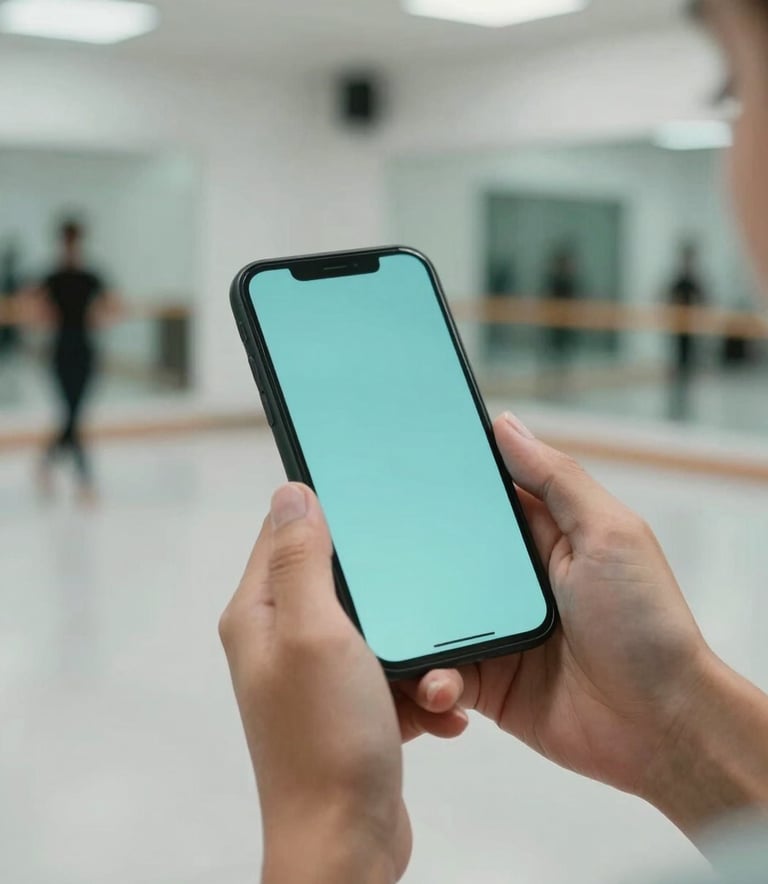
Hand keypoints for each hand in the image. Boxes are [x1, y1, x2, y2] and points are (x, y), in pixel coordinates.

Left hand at [219, 484, 466, 883]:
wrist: (347, 842)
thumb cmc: (326, 741)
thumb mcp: (315, 633)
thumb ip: (302, 560)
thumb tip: (291, 493)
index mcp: (261, 614)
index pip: (286, 533)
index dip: (328, 510)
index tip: (374, 500)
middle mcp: (283, 639)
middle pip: (340, 579)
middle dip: (388, 590)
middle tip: (417, 600)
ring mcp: (317, 674)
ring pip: (376, 627)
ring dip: (412, 647)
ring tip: (431, 680)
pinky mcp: (350, 703)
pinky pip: (391, 672)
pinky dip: (418, 686)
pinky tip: (437, 709)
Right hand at [421, 413, 717, 820]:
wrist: (660, 728)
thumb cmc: (647, 626)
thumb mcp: (609, 535)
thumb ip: (557, 480)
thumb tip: (506, 425)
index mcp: (542, 537)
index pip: (483, 498)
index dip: (444, 483)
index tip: (400, 467)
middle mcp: (512, 582)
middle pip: (444, 556)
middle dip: (412, 557)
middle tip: (370, 556)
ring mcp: (496, 632)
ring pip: (431, 616)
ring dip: (414, 625)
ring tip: (399, 634)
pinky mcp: (485, 683)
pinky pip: (439, 673)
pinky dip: (431, 680)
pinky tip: (441, 686)